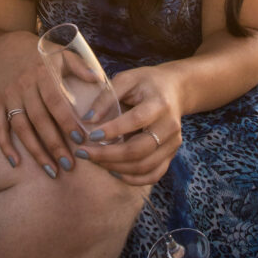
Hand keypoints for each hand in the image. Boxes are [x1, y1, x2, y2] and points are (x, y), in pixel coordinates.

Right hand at [0, 32, 82, 175]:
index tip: (81, 140)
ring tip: (51, 170)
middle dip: (54, 144)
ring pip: (20, 127)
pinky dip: (5, 145)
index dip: (66, 121)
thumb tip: (99, 80)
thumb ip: (80, 66)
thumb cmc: (43, 54)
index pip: (55, 101)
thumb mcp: (63, 53)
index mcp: (42, 73)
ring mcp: (9, 95)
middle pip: (38, 119)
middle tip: (69, 165)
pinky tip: (16, 163)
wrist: (9, 47)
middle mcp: (23, 85)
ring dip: (35, 150)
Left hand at [76, 63, 183, 184]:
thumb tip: (87, 119)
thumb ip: (106, 97)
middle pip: (140, 150)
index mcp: (159, 103)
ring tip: (94, 160)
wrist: (174, 89)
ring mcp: (173, 143)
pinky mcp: (171, 154)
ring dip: (116, 167)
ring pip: (145, 166)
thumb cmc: (145, 83)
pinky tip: (113, 172)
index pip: (136, 120)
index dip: (113, 130)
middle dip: (108, 155)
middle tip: (83, 153)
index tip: (90, 135)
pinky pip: (153, 174)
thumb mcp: (126, 79)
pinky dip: (132, 178)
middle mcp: (170, 126)